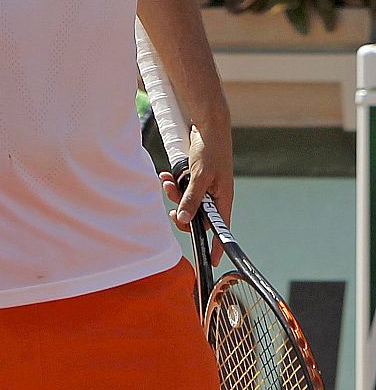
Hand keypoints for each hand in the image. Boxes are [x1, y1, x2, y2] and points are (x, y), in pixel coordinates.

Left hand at [159, 123, 233, 266]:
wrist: (208, 127)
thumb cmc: (211, 151)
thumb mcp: (200, 177)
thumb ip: (193, 198)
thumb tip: (187, 220)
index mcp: (222, 199)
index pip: (220, 229)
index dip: (216, 245)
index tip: (212, 262)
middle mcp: (215, 196)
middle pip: (196, 216)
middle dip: (181, 211)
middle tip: (172, 209)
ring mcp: (205, 187)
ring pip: (186, 200)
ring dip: (174, 193)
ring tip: (167, 181)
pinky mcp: (196, 178)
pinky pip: (182, 187)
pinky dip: (173, 182)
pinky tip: (166, 174)